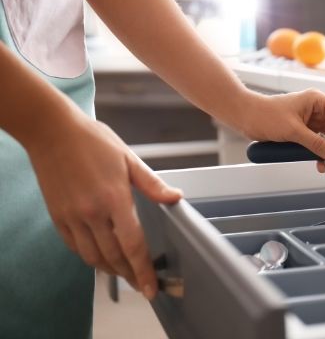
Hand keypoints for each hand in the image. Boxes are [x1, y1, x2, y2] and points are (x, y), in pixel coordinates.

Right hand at [26, 114, 181, 299]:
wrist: (52, 131)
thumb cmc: (94, 141)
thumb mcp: (129, 159)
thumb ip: (152, 184)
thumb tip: (176, 197)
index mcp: (115, 198)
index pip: (133, 244)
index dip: (143, 269)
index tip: (151, 287)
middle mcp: (92, 213)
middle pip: (114, 257)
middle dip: (130, 275)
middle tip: (142, 284)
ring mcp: (72, 217)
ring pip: (93, 257)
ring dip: (111, 271)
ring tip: (125, 274)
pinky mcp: (58, 217)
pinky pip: (75, 247)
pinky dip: (90, 258)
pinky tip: (101, 258)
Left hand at [241, 89, 324, 171]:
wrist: (246, 116)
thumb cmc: (266, 115)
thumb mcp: (293, 131)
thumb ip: (315, 144)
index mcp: (318, 101)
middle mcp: (317, 109)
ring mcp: (310, 120)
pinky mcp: (303, 130)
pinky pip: (318, 143)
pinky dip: (321, 153)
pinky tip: (322, 165)